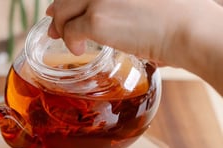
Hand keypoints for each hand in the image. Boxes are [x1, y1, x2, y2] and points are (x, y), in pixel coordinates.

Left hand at [46, 0, 194, 64]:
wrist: (186, 28)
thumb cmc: (176, 14)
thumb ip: (119, 1)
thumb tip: (105, 11)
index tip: (59, 9)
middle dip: (57, 14)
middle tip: (54, 29)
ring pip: (63, 11)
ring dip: (62, 29)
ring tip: (71, 43)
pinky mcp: (96, 19)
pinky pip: (70, 31)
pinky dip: (70, 42)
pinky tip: (78, 51)